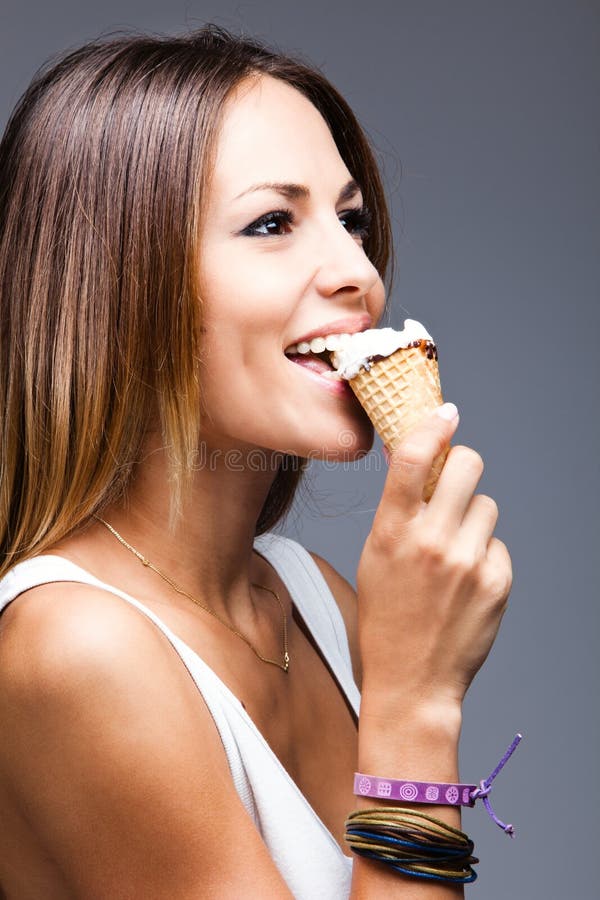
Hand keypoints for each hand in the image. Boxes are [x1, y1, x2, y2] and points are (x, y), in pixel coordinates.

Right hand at [357, 403, 511, 712]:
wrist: (412, 681)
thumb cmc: (386, 618)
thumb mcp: (375, 558)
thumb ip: (397, 512)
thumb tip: (414, 465)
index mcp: (391, 532)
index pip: (411, 458)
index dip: (430, 426)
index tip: (444, 413)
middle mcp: (432, 542)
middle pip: (466, 464)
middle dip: (462, 464)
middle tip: (455, 478)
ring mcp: (468, 562)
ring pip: (487, 504)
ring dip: (472, 516)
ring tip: (455, 550)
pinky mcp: (497, 582)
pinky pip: (497, 543)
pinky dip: (485, 554)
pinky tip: (467, 581)